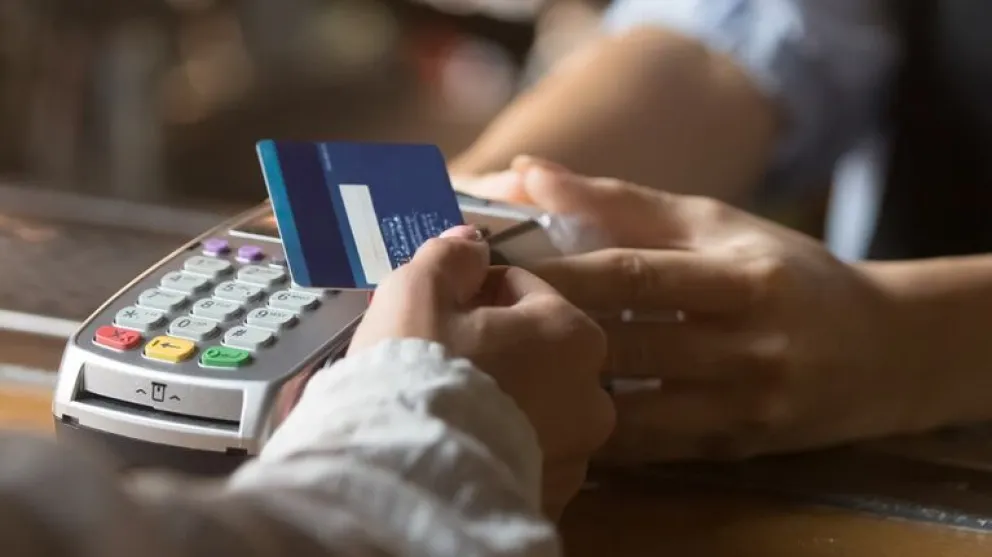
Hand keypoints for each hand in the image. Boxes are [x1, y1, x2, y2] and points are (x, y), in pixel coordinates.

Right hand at [350, 225, 614, 517]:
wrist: (411, 481)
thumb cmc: (419, 371)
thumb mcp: (420, 292)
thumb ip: (451, 256)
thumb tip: (471, 240)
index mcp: (574, 334)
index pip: (523, 288)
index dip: (473, 290)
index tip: (438, 307)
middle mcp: (592, 397)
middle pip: (533, 350)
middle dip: (492, 346)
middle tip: (437, 356)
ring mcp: (576, 455)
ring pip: (531, 405)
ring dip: (499, 398)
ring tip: (444, 406)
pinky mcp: (551, 500)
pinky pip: (522, 455)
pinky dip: (496, 445)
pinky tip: (457, 444)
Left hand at [461, 158, 907, 462]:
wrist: (881, 351)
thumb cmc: (784, 273)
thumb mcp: (715, 224)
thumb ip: (620, 201)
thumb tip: (526, 171)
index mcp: (740, 277)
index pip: (632, 275)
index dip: (557, 272)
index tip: (492, 266)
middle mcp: (746, 346)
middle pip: (623, 343)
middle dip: (545, 330)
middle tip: (476, 322)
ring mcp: (742, 407)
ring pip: (629, 409)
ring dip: (564, 389)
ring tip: (505, 371)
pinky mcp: (734, 448)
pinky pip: (648, 447)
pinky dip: (599, 430)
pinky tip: (554, 411)